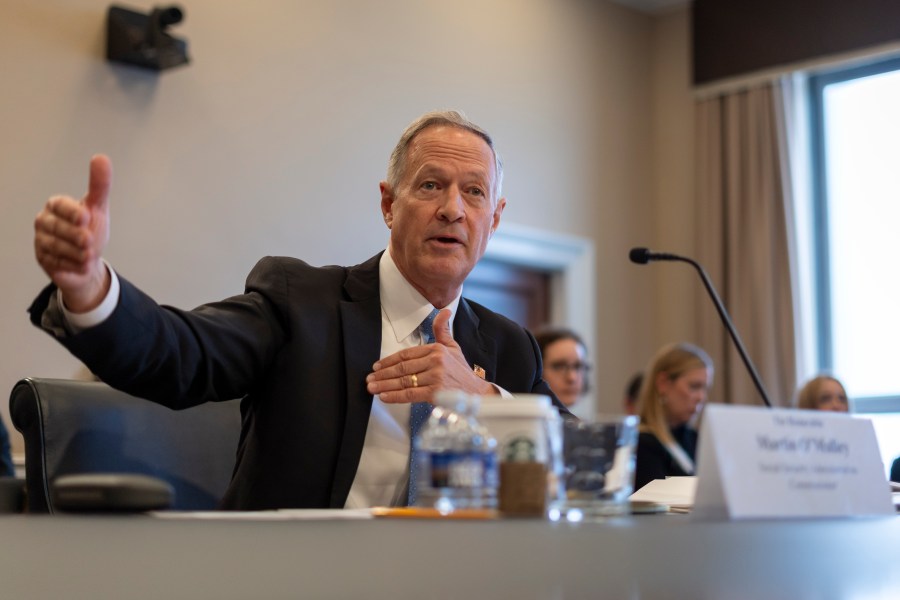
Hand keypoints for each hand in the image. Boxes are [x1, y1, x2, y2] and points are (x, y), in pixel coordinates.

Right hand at [34, 155, 111, 311]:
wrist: (89, 261)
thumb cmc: (91, 230)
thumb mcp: (98, 208)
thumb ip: (100, 185)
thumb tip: (101, 157)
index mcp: (57, 205)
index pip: (59, 205)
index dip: (72, 211)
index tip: (87, 217)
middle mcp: (44, 221)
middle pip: (56, 227)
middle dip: (75, 235)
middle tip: (89, 241)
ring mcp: (41, 240)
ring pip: (54, 245)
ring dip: (75, 252)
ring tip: (89, 255)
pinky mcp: (42, 258)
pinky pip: (54, 262)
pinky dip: (71, 264)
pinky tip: (82, 265)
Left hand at [366, 309, 495, 402]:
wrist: (476, 394)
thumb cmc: (462, 372)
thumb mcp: (453, 347)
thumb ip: (443, 330)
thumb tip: (444, 311)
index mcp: (437, 349)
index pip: (407, 354)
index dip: (389, 360)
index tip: (377, 366)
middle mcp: (435, 361)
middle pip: (402, 368)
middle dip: (383, 374)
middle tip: (370, 378)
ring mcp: (435, 377)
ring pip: (403, 381)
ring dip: (384, 385)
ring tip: (372, 387)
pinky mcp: (435, 393)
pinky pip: (410, 394)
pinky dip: (395, 396)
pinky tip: (384, 396)